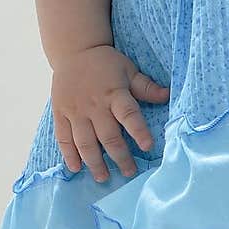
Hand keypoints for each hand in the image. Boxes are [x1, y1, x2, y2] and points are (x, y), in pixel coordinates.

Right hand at [51, 44, 170, 182]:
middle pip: (108, 136)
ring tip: (104, 177)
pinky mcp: (60, 114)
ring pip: (85, 142)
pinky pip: (64, 138)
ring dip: (95, 162)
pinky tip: (76, 168)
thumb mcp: (128, 70)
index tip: (148, 147)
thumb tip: (168, 95)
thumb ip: (145, 87)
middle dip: (120, 157)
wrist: (73, 51)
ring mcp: (75, 111)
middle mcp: (95, 105)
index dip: (138, 131)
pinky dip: (69, 154)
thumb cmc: (105, 62)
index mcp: (115, 93)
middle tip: (130, 172)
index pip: (128, 114)